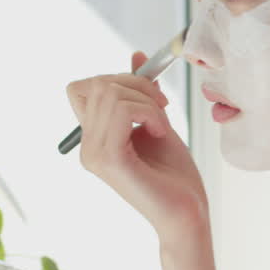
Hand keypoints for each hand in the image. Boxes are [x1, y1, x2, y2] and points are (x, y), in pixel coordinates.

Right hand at [67, 52, 208, 242]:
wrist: (187, 214)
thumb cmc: (174, 175)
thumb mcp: (157, 120)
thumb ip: (142, 92)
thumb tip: (137, 56)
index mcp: (93, 138)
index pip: (82, 88)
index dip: (115, 80)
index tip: (148, 97)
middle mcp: (87, 146)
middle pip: (96, 84)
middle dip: (135, 84)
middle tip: (162, 106)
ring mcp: (94, 154)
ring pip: (110, 94)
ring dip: (147, 101)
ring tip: (162, 125)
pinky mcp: (109, 160)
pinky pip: (123, 111)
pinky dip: (149, 113)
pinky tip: (160, 133)